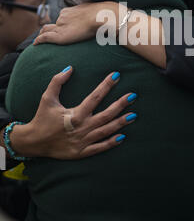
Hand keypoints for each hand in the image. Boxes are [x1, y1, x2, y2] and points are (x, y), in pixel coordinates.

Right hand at [10, 67, 136, 158]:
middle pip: (105, 115)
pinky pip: (99, 148)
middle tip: (133, 96)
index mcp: (74, 114)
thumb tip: (70, 68)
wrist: (34, 142)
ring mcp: (82, 141)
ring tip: (133, 115)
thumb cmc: (42, 118)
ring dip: (120, 123)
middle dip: (120, 105)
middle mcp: (81, 128)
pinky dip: (111, 143)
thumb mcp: (47, 98)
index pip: (95, 97)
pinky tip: (122, 137)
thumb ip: (57, 82)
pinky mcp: (81, 152)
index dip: (106, 85)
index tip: (116, 75)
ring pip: (106, 131)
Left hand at [33, 1, 118, 45]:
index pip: (61, 18)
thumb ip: (94, 17)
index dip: (59, 25)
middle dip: (49, 29)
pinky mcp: (59, 35)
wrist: (102, 16)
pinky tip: (36, 45)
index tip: (59, 29)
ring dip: (42, 35)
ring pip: (46, 30)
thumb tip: (103, 20)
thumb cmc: (104, 15)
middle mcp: (63, 16)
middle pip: (52, 24)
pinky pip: (44, 37)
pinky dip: (39, 41)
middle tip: (46, 36)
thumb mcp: (97, 13)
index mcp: (71, 10)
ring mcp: (60, 25)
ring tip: (39, 42)